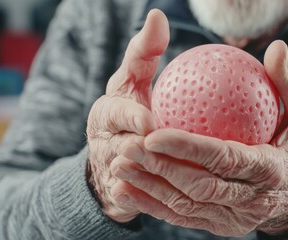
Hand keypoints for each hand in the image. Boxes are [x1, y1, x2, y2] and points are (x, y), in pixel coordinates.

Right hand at [86, 9, 168, 222]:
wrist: (112, 157)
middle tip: (167, 154)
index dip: (130, 117)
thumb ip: (144, 53)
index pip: (115, 112)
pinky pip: (137, 199)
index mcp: (106, 112)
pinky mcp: (118, 194)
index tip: (149, 122)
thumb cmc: (128, 112)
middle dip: (140, 153)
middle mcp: (103, 141)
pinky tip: (183, 198)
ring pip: (131, 176)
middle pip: (122, 148)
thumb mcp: (132, 81)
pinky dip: (154, 198)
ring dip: (150, 179)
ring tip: (184, 178)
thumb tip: (157, 16)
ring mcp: (108, 169)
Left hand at [110, 40, 287, 235]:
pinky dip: (152, 205)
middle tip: (128, 146)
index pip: (224, 159)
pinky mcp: (221, 226)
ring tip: (118, 166)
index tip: (154, 134)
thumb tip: (275, 49)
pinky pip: (182, 218)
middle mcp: (252, 201)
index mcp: (272, 172)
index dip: (188, 149)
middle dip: (160, 169)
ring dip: (149, 188)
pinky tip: (125, 191)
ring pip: (185, 206)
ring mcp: (235, 219)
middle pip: (199, 187)